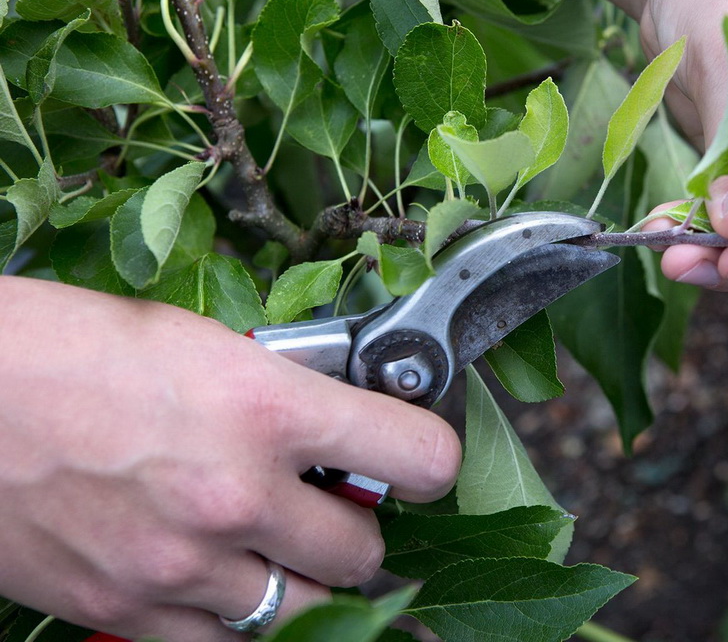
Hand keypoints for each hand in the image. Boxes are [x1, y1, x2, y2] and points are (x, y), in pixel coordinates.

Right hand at [0, 277, 459, 640]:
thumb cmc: (68, 348)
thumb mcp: (200, 344)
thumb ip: (282, 390)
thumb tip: (339, 419)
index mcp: (268, 409)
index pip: (420, 456)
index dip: (429, 459)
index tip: (417, 460)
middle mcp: (237, 496)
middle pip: (364, 553)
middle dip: (357, 531)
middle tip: (329, 506)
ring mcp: (183, 567)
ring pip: (306, 614)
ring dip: (306, 584)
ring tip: (275, 546)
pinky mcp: (126, 613)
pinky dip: (237, 622)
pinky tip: (221, 581)